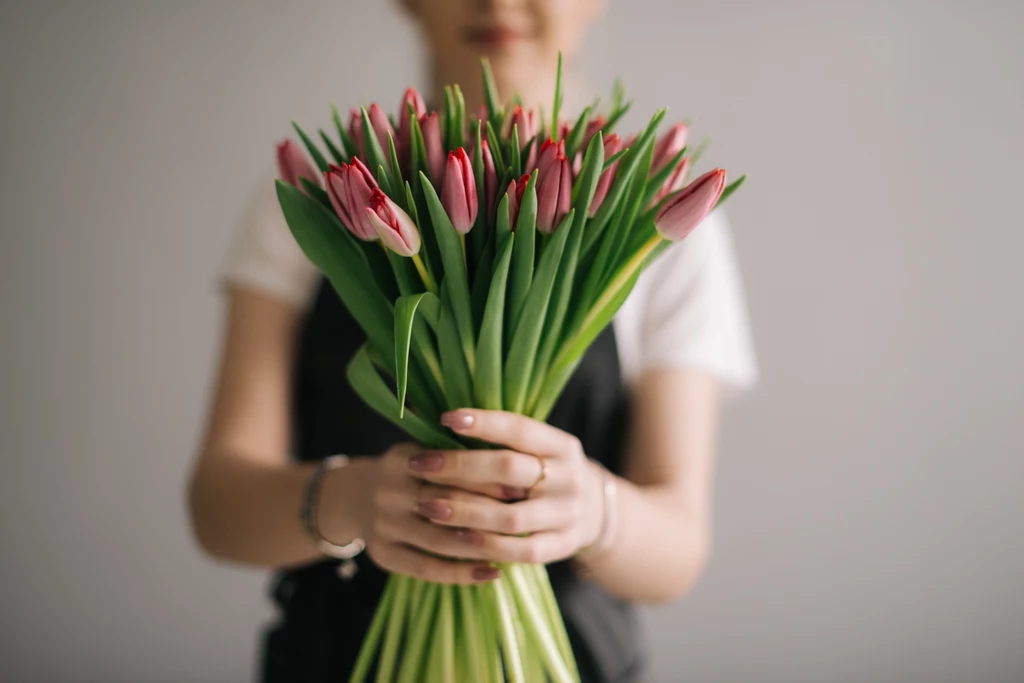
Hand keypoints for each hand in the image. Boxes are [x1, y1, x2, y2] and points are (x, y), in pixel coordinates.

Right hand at [351, 443, 512, 584]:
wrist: (356, 497)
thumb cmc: (410, 471)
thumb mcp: (425, 450)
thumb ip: (458, 451)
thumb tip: (513, 456)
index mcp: (401, 459)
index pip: (450, 469)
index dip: (487, 478)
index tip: (521, 486)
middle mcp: (387, 491)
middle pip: (445, 504)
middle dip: (487, 513)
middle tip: (525, 519)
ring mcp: (383, 525)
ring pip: (439, 540)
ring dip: (480, 547)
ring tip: (515, 549)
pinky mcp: (383, 554)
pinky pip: (426, 568)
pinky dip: (461, 573)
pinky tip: (492, 574)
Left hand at [406, 409, 605, 564]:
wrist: (595, 512)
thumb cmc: (548, 472)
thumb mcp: (539, 449)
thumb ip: (501, 439)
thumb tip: (443, 419)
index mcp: (562, 445)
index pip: (520, 429)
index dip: (483, 423)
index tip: (446, 418)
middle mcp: (568, 478)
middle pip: (510, 469)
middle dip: (460, 466)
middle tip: (421, 464)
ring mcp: (566, 515)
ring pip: (510, 516)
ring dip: (464, 511)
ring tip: (427, 504)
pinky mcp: (561, 546)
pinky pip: (520, 551)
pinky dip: (487, 545)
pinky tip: (457, 537)